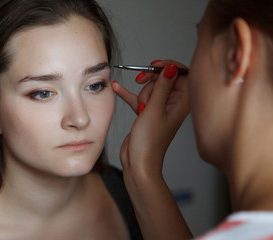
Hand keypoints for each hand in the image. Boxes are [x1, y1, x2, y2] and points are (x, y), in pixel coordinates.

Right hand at [112, 60, 189, 182]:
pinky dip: (128, 94)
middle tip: (141, 83)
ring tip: (140, 109)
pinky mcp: (146, 113)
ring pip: (149, 88)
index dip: (169, 66)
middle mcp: (172, 103)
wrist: (138, 162)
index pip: (182, 74)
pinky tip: (117, 87)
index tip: (154, 66)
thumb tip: (172, 67)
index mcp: (181, 102)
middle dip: (150, 82)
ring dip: (141, 93)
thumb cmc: (149, 142)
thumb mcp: (154, 109)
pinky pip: (137, 98)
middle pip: (163, 79)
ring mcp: (159, 108)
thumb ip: (162, 86)